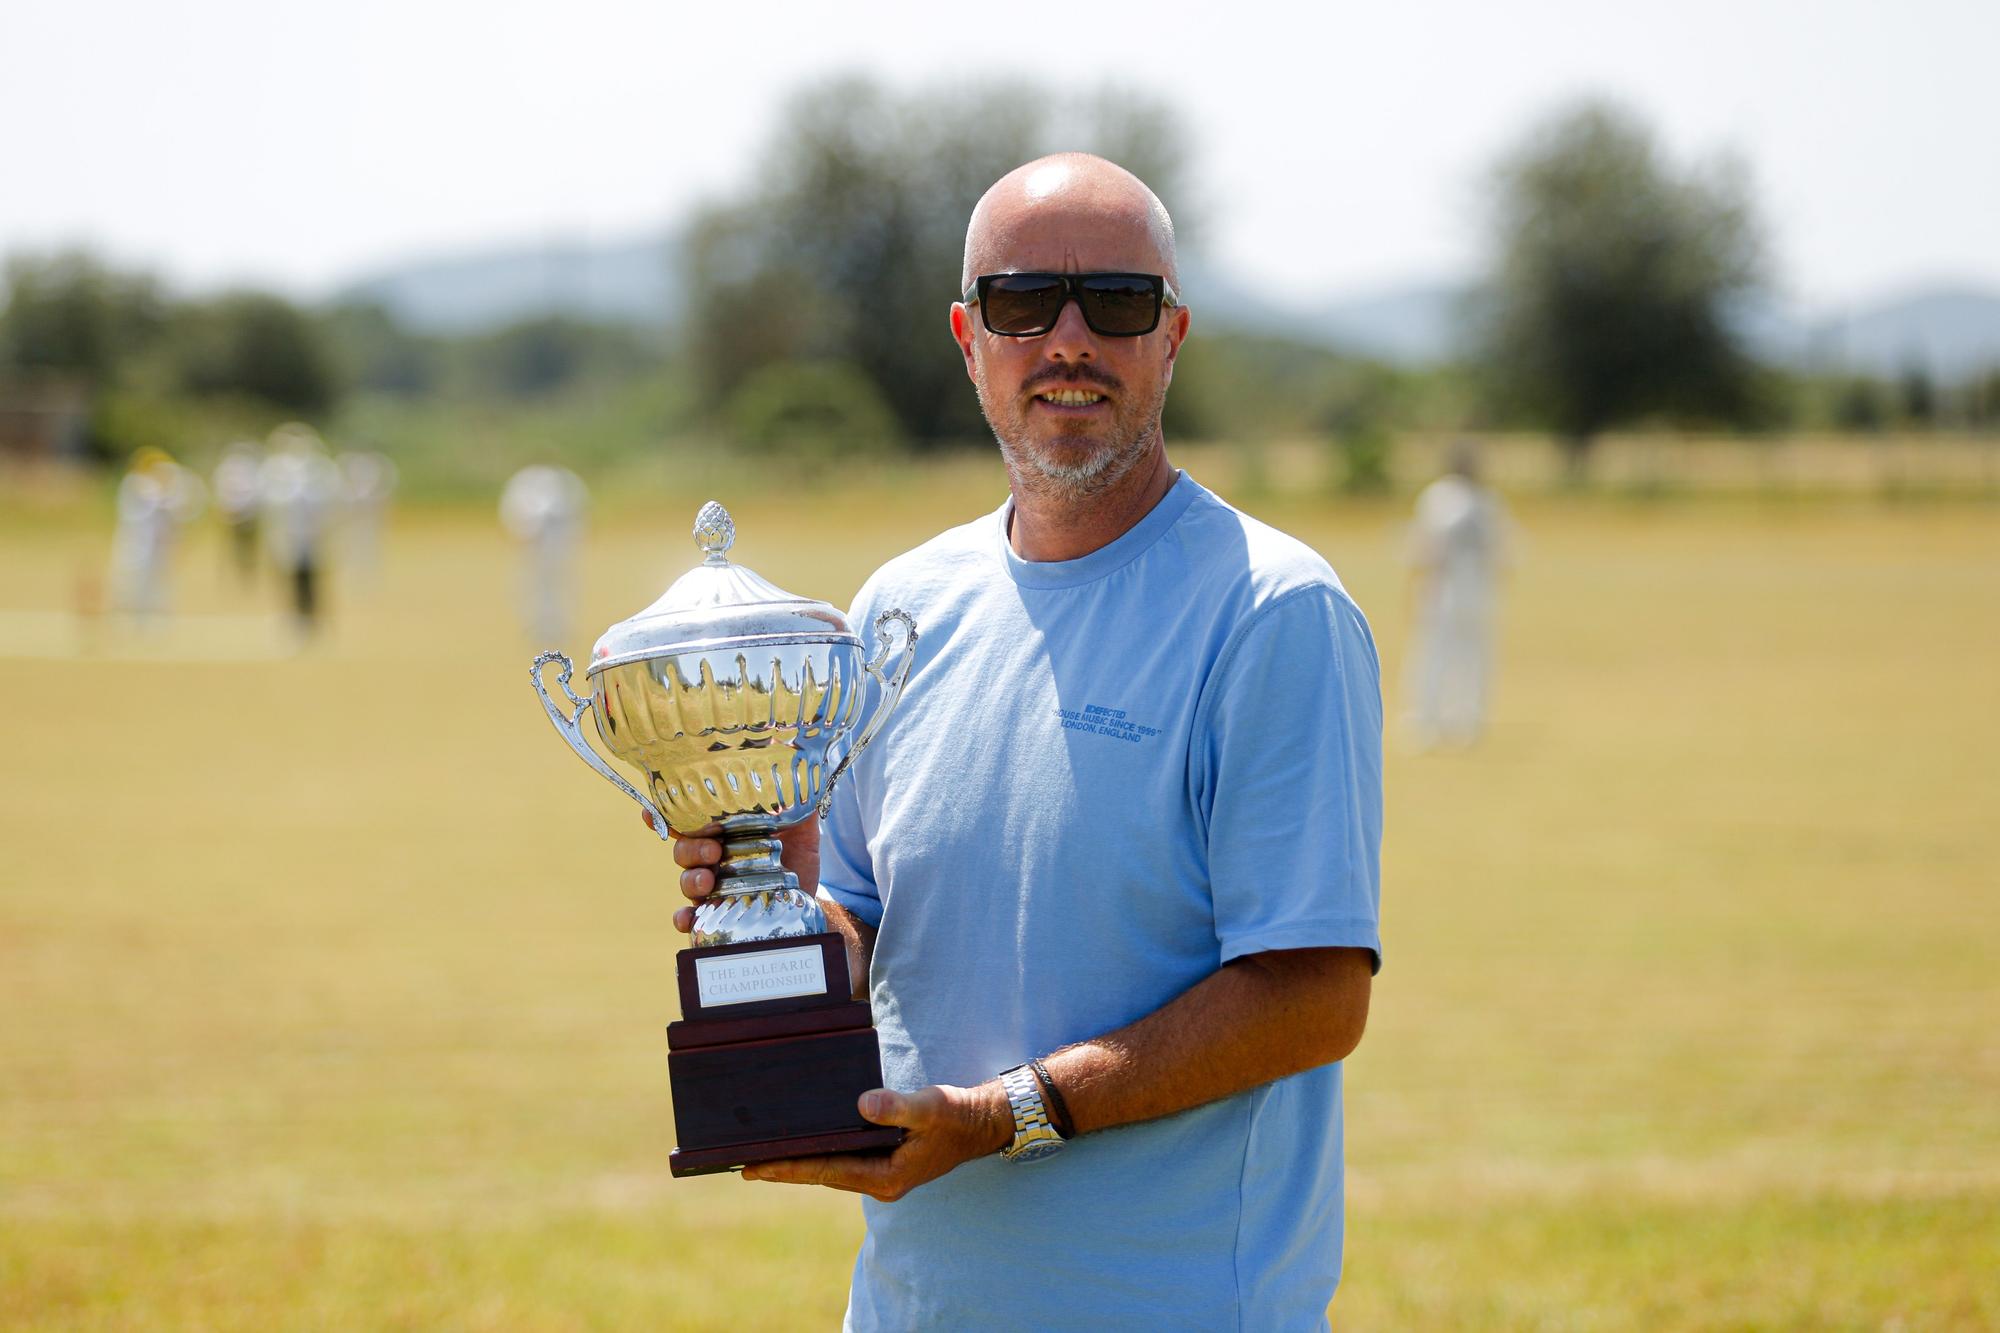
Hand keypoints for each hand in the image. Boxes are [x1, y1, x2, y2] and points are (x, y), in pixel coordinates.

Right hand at [643, 809, 821, 934]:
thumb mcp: (801, 825)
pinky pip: (693, 918)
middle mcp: (712, 856)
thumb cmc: (796, 853)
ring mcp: (712, 886)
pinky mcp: (719, 913)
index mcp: (724, 830)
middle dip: (691, 848)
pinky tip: (688, 919)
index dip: (665, 814)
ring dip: (690, 880)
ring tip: (708, 882)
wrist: (806, 893)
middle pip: (684, 848)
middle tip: (713, 851)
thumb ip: (798, 801)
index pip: (688, 818)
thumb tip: (799, 774)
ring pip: (687, 881)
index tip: (649, 813)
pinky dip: (686, 919)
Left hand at [740, 1082, 1011, 1201]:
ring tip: (764, 1155)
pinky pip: (844, 1159)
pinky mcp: (885, 1161)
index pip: (826, 1172)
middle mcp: (880, 1182)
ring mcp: (882, 1173)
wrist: (983, 1121)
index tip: (755, 1167)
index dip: (789, 1168)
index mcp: (887, 1177)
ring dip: (800, 1162)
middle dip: (785, 1169)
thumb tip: (862, 1104)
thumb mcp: (931, 1107)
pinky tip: (806, 1141)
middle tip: (744, 1164)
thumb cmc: (959, 1115)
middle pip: (822, 1175)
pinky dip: (822, 1151)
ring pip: (831, 1168)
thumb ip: (898, 1106)